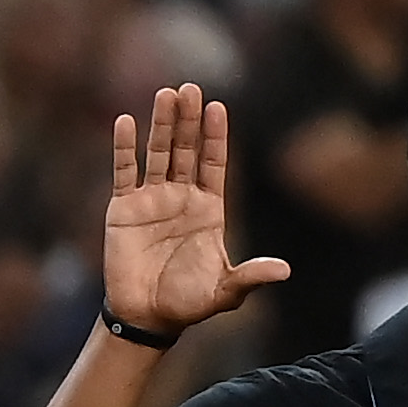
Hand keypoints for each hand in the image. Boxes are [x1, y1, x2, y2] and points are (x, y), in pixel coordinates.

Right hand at [101, 85, 288, 336]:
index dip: (216, 136)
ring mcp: (151, 200)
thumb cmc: (187, 304)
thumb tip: (284, 271)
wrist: (146, 318)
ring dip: (162, 124)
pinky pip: (123, 172)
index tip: (218, 108)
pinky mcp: (123, 209)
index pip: (214, 163)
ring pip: (158, 153)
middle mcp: (181, 197)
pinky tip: (126, 122)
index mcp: (209, 208)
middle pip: (186, 150)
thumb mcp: (224, 292)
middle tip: (190, 88)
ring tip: (166, 94)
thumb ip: (251, 276)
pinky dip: (124, 148)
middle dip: (189, 120)